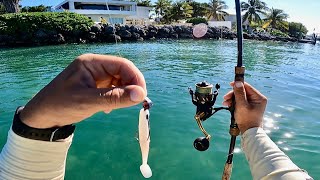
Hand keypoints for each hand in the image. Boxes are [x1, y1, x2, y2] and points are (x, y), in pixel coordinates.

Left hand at [20, 54, 146, 127]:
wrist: (42, 117)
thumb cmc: (61, 105)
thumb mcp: (89, 101)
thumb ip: (115, 97)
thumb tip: (141, 95)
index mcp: (91, 63)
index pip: (122, 64)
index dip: (135, 77)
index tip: (141, 95)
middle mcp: (94, 66)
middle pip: (122, 71)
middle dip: (131, 86)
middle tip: (135, 102)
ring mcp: (94, 76)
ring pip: (119, 81)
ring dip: (124, 93)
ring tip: (121, 106)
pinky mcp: (94, 86)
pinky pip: (112, 88)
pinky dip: (116, 97)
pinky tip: (110, 108)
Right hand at [222, 82, 266, 133]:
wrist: (249, 132)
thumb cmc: (247, 120)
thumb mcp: (242, 105)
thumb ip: (239, 93)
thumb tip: (237, 82)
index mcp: (259, 98)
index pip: (247, 87)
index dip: (238, 85)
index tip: (230, 84)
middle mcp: (257, 99)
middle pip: (243, 92)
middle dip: (233, 95)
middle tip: (225, 98)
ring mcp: (253, 103)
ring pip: (240, 97)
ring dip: (232, 99)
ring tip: (226, 103)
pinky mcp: (248, 107)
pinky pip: (240, 102)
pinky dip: (234, 103)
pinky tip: (229, 105)